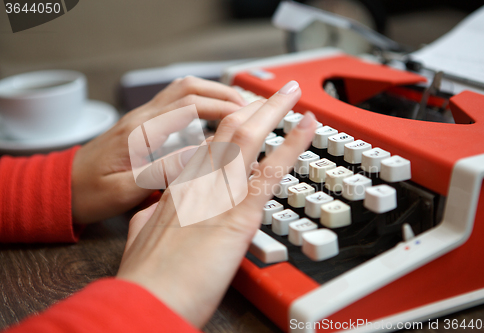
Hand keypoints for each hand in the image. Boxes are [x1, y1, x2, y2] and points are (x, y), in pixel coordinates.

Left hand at [71, 76, 245, 223]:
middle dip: (221, 93)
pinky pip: (174, 103)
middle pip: (188, 88)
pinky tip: (211, 115)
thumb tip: (199, 157)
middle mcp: (141, 119)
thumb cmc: (89, 192)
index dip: (221, 107)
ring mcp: (141, 119)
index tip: (246, 114)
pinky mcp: (141, 125)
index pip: (189, 106)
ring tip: (236, 107)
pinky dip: (198, 102)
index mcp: (139, 133)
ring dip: (211, 93)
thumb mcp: (124, 191)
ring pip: (181, 91)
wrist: (63, 188)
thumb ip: (161, 173)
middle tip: (248, 107)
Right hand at [116, 81, 316, 327]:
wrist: (146, 299)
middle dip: (255, 106)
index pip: (209, 143)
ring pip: (247, 138)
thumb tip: (153, 211)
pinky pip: (270, 170)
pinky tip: (307, 127)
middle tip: (276, 92)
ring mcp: (218, 194)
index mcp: (180, 185)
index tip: (248, 116)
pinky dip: (293, 144)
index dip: (232, 125)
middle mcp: (199, 181)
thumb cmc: (146, 275)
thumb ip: (151, 218)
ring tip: (291, 94)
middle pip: (229, 129)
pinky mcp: (237, 215)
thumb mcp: (140, 236)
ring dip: (273, 111)